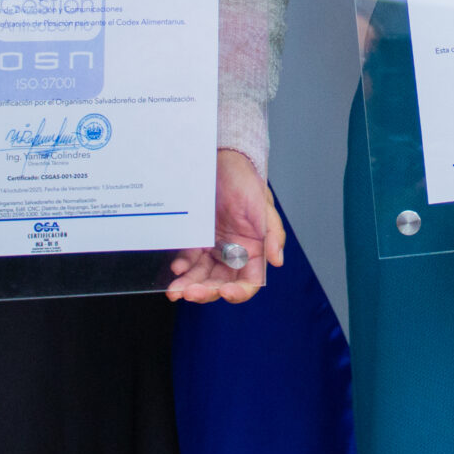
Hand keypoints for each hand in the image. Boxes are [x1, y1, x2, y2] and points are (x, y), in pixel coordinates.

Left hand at [168, 149, 285, 302]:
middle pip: (221, 284)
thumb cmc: (247, 182)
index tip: (226, 292)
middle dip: (206, 291)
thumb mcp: (263, 205)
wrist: (222, 161)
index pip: (249, 281)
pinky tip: (177, 266)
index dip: (238, 292)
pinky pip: (189, 260)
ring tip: (175, 290)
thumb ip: (272, 233)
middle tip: (190, 292)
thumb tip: (277, 261)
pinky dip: (182, 267)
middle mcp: (234, 254)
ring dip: (190, 285)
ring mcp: (214, 249)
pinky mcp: (197, 241)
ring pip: (202, 277)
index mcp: (254, 251)